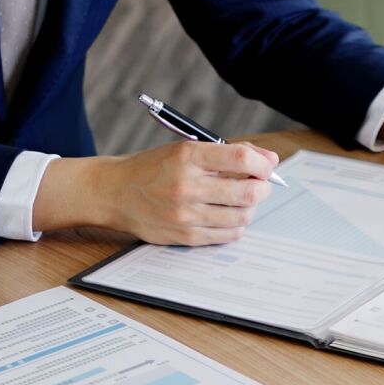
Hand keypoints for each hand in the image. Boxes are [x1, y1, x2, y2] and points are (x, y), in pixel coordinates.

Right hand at [33, 141, 277, 243]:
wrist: (114, 192)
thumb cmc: (153, 169)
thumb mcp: (185, 149)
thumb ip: (227, 153)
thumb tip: (269, 160)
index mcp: (187, 156)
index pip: (240, 158)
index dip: (262, 163)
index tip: (265, 166)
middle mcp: (186, 185)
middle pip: (247, 191)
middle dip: (262, 188)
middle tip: (260, 186)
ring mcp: (185, 213)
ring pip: (241, 215)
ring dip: (250, 208)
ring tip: (241, 201)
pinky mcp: (185, 235)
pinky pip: (227, 235)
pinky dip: (236, 226)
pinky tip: (229, 217)